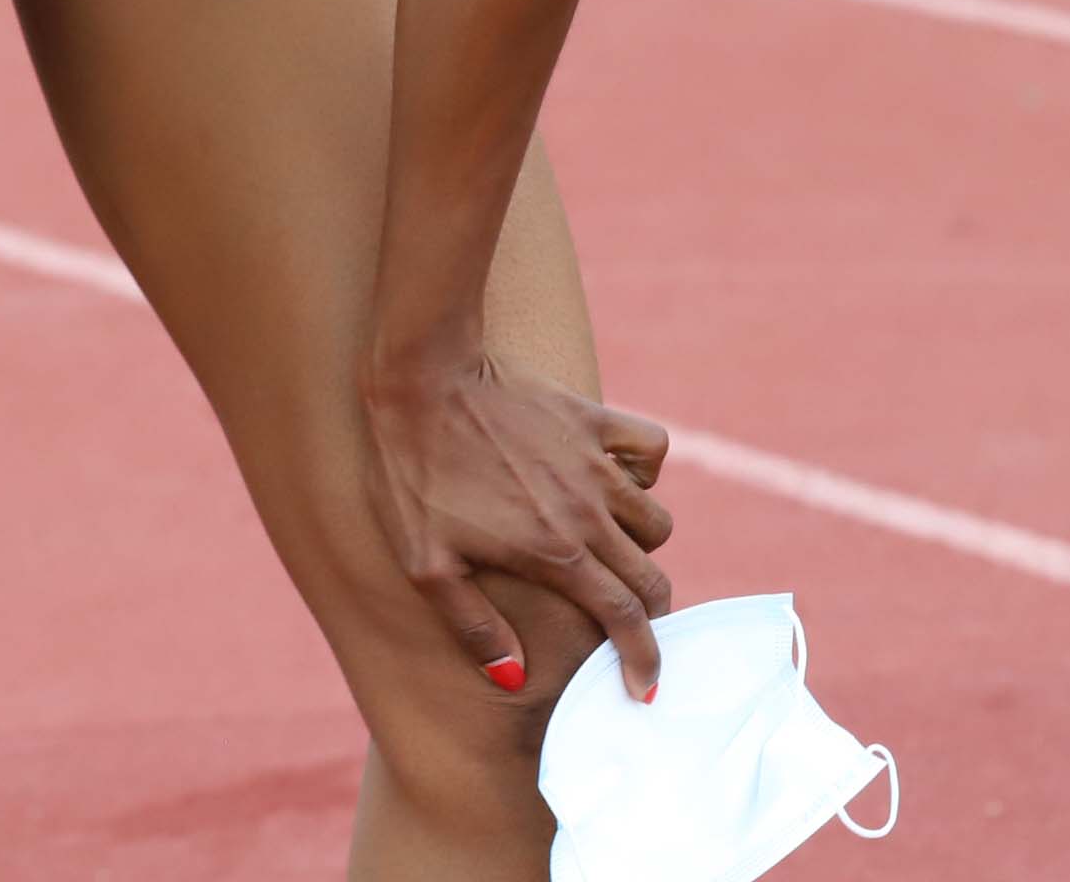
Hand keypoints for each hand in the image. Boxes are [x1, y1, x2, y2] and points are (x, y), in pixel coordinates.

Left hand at [359, 355, 677, 699]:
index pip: (625, 618)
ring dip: (642, 547)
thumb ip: (474, 626)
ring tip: (611, 551)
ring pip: (655, 521)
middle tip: (628, 623)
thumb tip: (515, 676)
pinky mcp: (592, 420)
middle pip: (651, 578)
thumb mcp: (426, 564)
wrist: (422, 381)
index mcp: (554, 554)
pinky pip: (649, 447)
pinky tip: (616, 478)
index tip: (645, 688)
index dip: (644, 661)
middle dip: (650, 614)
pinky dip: (645, 469)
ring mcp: (595, 463)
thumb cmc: (414, 474)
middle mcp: (588, 512)